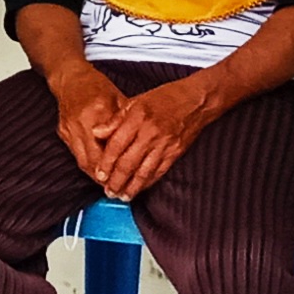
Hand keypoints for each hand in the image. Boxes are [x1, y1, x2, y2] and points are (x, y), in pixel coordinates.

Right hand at [46, 63, 125, 187]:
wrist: (69, 77)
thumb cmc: (96, 86)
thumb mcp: (118, 99)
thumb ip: (125, 122)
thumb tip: (139, 141)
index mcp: (97, 112)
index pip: (109, 147)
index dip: (118, 166)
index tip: (129, 178)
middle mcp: (80, 124)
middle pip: (93, 161)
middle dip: (106, 178)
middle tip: (118, 191)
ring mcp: (69, 130)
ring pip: (82, 162)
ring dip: (96, 176)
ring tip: (109, 186)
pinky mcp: (63, 133)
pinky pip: (76, 156)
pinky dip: (88, 166)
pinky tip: (97, 173)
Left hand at [85, 78, 216, 203]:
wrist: (197, 101)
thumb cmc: (166, 98)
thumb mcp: (135, 102)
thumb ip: (115, 120)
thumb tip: (96, 133)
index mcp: (138, 118)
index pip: (116, 145)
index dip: (106, 163)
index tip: (99, 175)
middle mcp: (150, 133)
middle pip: (128, 162)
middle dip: (116, 181)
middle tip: (108, 191)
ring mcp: (164, 145)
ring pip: (144, 172)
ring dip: (131, 187)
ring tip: (122, 196)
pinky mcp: (175, 152)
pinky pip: (159, 171)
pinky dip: (148, 183)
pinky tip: (140, 188)